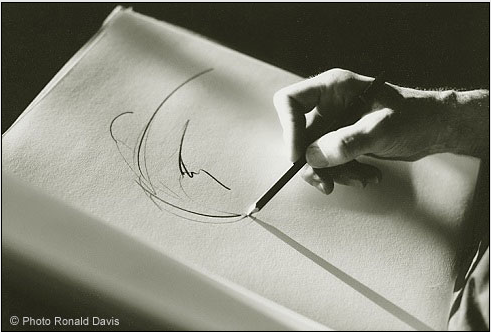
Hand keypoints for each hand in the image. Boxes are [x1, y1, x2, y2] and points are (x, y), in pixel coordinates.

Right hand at [273, 68, 488, 194]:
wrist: (435, 129)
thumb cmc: (414, 117)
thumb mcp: (381, 129)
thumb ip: (346, 142)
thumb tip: (312, 157)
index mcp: (333, 88)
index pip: (290, 102)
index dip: (289, 129)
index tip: (299, 156)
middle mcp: (329, 105)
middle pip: (300, 135)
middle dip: (314, 163)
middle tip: (327, 183)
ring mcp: (335, 124)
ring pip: (314, 154)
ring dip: (334, 172)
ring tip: (363, 178)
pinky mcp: (343, 141)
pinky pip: (330, 162)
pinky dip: (346, 173)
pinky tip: (369, 175)